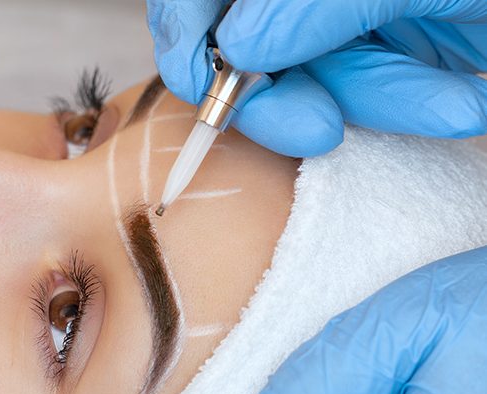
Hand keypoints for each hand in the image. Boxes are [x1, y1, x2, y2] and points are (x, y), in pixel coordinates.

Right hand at [147, 0, 486, 156]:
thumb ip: (323, 0)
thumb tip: (234, 47)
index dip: (190, 24)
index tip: (199, 77)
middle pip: (254, 34)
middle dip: (288, 89)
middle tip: (317, 125)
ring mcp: (356, 6)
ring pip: (316, 71)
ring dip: (377, 99)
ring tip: (449, 108)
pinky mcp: (395, 41)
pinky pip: (369, 87)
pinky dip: (408, 104)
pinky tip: (458, 103)